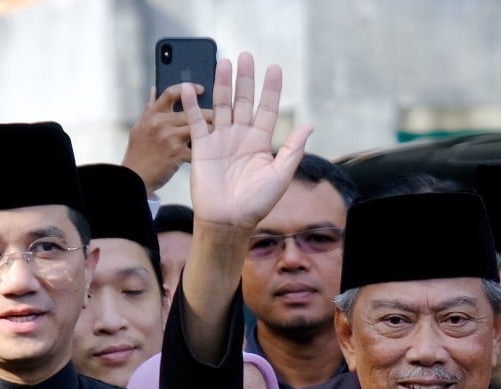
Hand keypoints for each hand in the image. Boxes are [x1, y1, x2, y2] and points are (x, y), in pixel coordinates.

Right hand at [122, 84, 213, 195]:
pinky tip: (216, 153)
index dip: (188, 88)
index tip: (201, 88)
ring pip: (198, 128)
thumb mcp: (140, 126)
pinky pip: (197, 149)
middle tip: (223, 115)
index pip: (171, 93)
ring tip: (224, 133)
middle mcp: (160, 122)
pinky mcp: (177, 153)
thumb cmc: (139, 152)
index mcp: (152, 114)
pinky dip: (206, 151)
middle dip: (210, 113)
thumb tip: (154, 88)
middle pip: (192, 110)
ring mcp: (169, 137)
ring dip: (212, 131)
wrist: (134, 177)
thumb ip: (150, 108)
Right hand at [181, 52, 311, 236]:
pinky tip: (191, 88)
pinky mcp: (202, 148)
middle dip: (246, 79)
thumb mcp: (280, 175)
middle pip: (243, 101)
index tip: (275, 68)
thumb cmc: (257, 203)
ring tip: (224, 62)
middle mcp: (240, 137)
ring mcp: (221, 140)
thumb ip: (292, 150)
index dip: (271, 90)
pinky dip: (192, 105)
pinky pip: (196, 122)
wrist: (229, 220)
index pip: (267, 109)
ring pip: (221, 105)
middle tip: (247, 56)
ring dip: (222, 84)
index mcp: (260, 143)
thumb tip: (310, 126)